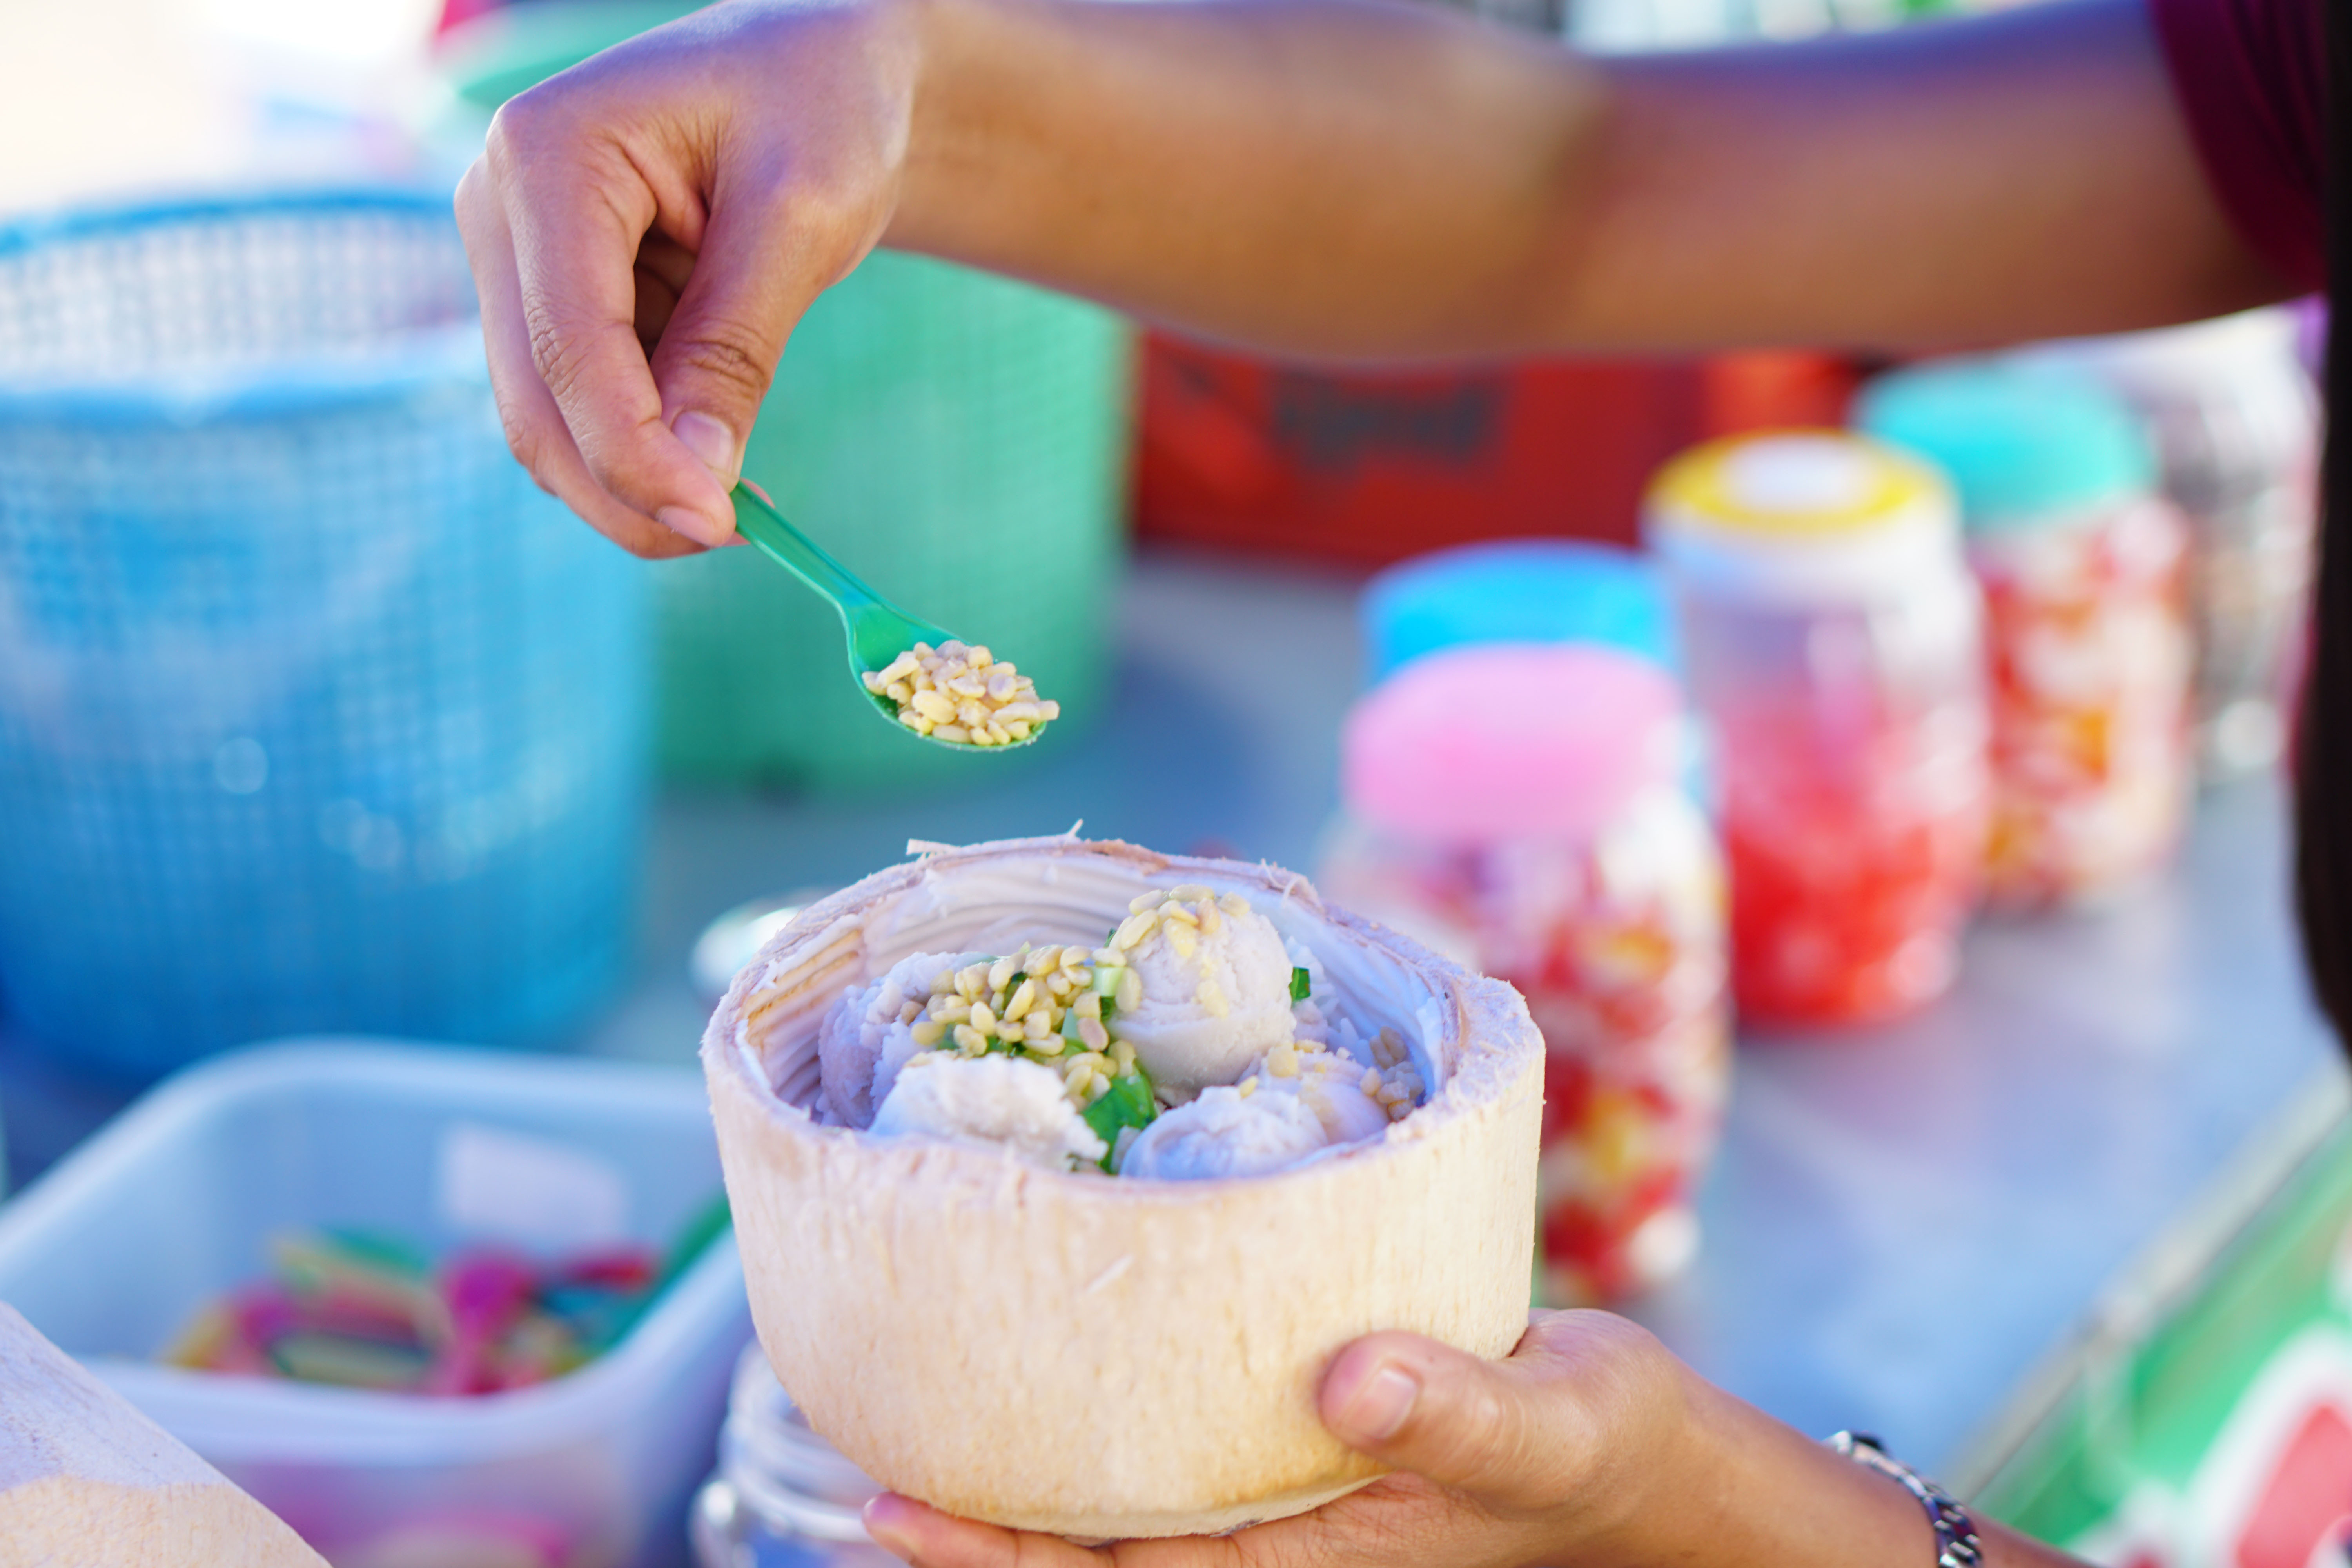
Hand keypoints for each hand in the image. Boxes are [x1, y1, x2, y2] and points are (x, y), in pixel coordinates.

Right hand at [454, 0, 920, 555]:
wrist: (824, 74)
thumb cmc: (821, 108)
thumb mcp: (800, 215)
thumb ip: (737, 347)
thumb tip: (698, 483)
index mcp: (545, 154)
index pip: (569, 346)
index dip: (634, 453)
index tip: (716, 523)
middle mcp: (500, 206)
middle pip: (536, 403)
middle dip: (625, 489)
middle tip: (730, 538)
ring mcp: (517, 260)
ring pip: (546, 424)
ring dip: (632, 488)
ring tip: (739, 513)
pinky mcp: (552, 304)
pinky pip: (582, 411)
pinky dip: (645, 459)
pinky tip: (722, 469)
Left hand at [860, 1311, 1698, 1567]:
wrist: (1626, 1453)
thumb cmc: (1592, 1445)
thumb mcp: (1544, 1425)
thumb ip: (1458, 1412)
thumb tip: (1348, 1380)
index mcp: (1304, 1558)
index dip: (1000, 1554)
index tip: (889, 1508)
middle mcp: (1268, 1534)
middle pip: (1091, 1548)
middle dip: (973, 1524)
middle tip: (856, 1458)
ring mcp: (1269, 1492)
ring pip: (1116, 1501)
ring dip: (1019, 1470)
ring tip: (911, 1403)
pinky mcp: (1285, 1436)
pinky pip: (1166, 1444)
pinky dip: (1092, 1417)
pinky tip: (1041, 1360)